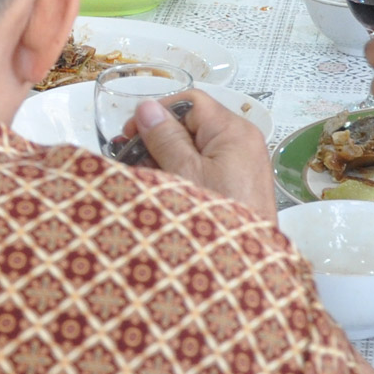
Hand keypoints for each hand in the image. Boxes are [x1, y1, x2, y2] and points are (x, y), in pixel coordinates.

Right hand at [130, 92, 275, 219]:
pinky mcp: (237, 188)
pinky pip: (205, 169)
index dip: (159, 112)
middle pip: (193, 125)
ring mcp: (241, 167)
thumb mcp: (183, 173)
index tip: (132, 132)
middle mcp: (242, 144)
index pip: (192, 102)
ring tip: (143, 178)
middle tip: (130, 157)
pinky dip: (182, 175)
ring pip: (196, 149)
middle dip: (159, 139)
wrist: (243, 271)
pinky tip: (162, 192)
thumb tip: (147, 108)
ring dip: (166, 159)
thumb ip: (164, 138)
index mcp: (234, 132)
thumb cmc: (218, 219)